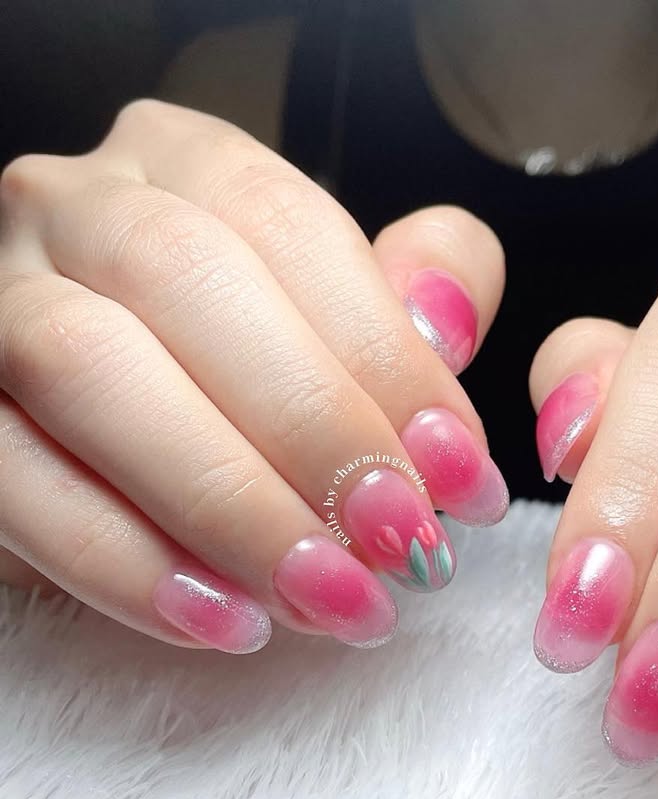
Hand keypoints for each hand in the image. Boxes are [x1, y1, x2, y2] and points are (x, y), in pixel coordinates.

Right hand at [0, 100, 505, 651]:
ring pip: (89, 373)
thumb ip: (417, 294)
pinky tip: (226, 621)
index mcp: (189, 165)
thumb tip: (449, 323)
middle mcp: (77, 209)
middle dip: (313, 429)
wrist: (121, 435)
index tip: (460, 475)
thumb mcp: (344, 318)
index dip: (387, 359)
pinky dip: (126, 564)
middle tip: (400, 542)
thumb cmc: (253, 369)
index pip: (293, 230)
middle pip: (185, 279)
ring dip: (230, 505)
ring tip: (331, 598)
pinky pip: (15, 484)